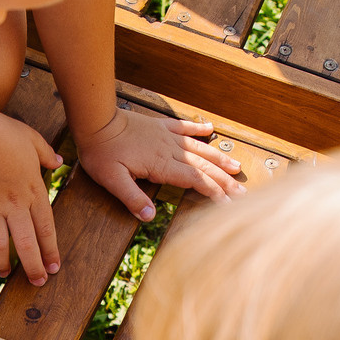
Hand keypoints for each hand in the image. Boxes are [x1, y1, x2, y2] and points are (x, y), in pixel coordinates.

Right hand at [0, 116, 64, 284]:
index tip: (54, 267)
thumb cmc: (4, 132)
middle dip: (33, 267)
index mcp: (33, 191)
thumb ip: (47, 154)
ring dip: (2, 263)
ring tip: (4, 275)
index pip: (46, 228)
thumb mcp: (33, 139)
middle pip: (26, 244)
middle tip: (36, 283)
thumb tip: (59, 161)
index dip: (50, 250)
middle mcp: (14, 204)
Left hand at [74, 107, 246, 221]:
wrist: (96, 121)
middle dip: (224, 180)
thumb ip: (132, 198)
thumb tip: (149, 218)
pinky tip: (211, 128)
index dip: (213, 191)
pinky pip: (184, 127)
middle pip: (204, 166)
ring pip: (199, 148)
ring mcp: (166, 136)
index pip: (195, 181)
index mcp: (161, 165)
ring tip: (236, 166)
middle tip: (242, 192)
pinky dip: (198, 128)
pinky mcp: (160, 126)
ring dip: (219, 158)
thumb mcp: (113, 180)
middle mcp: (170, 150)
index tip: (229, 203)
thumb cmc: (102, 153)